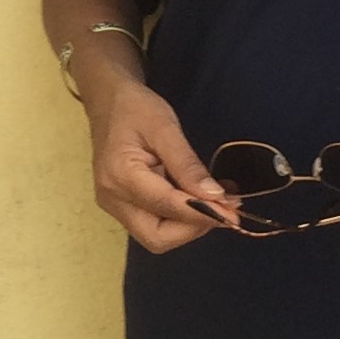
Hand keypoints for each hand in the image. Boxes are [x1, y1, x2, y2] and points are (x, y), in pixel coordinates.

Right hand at [86, 82, 235, 252]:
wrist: (106, 100)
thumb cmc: (135, 108)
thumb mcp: (164, 127)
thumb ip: (187, 164)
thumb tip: (215, 198)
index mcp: (120, 175)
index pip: (166, 207)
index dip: (202, 214)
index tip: (233, 213)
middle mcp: (113, 198)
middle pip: (157, 237)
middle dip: (193, 228)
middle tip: (222, 208)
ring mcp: (115, 205)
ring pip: (156, 236)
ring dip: (189, 225)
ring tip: (215, 201)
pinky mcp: (123, 206)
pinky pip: (154, 223)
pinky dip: (180, 218)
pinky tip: (199, 199)